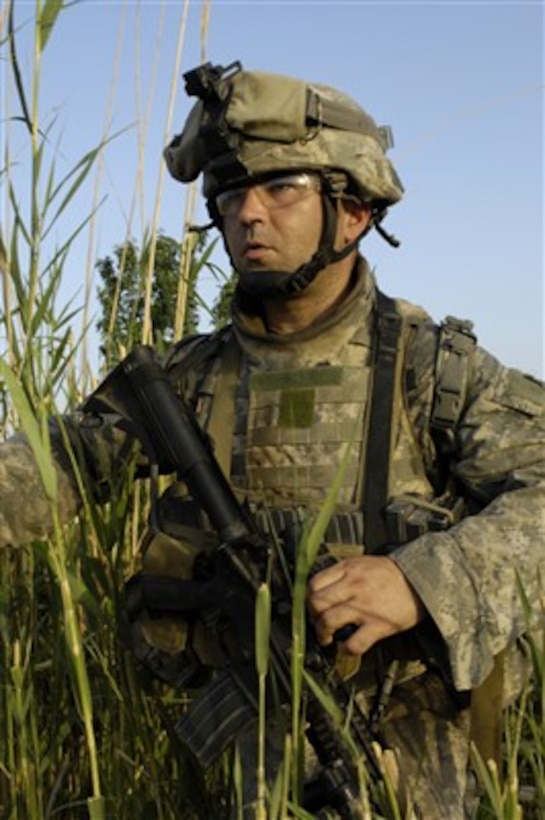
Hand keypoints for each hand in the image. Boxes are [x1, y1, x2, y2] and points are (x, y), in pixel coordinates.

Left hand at [306, 555, 425, 655]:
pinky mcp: (379, 624)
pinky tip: (347, 648)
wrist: (423, 579)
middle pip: (316, 603)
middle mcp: (353, 585)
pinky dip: (346, 649)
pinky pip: (354, 642)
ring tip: (326, 639)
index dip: (308, 599)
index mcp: (348, 569)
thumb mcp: (364, 564)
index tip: (313, 607)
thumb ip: (343, 574)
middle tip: (317, 623)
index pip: (314, 583)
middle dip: (312, 617)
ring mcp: (365, 605)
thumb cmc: (393, 574)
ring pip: (328, 621)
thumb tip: (323, 590)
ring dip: (322, 634)